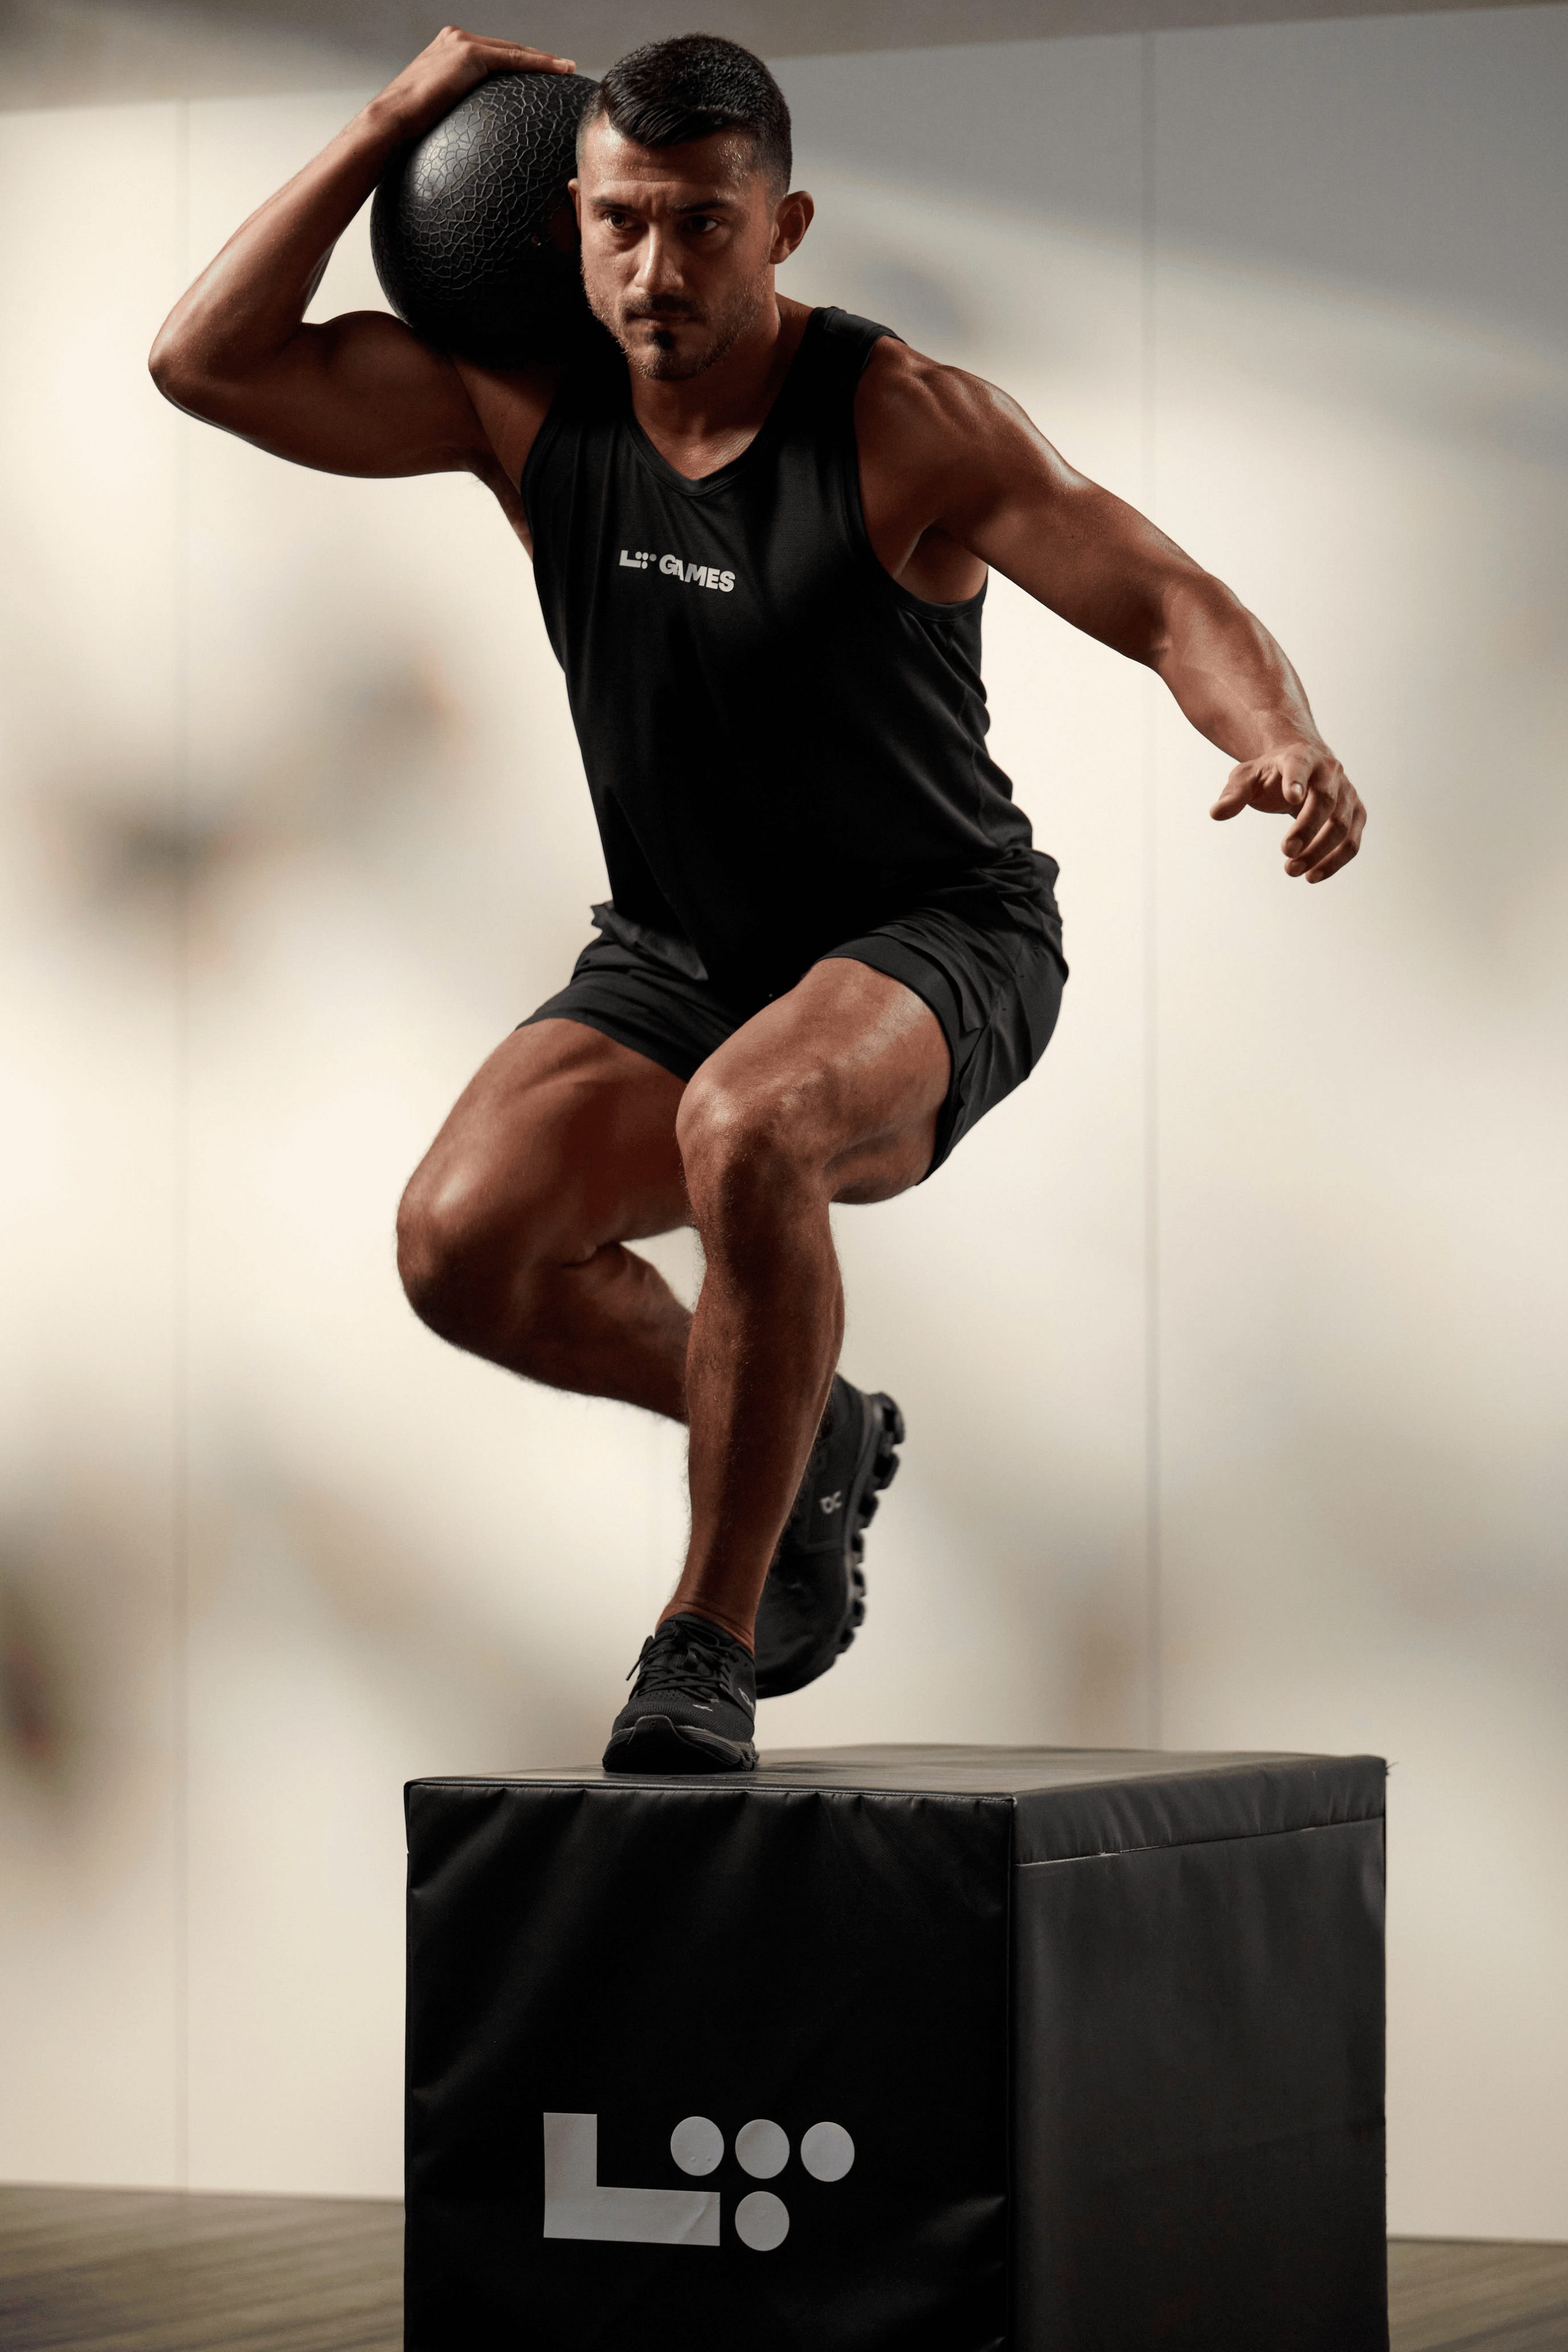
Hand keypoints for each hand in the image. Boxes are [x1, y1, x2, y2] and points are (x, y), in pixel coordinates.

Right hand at [374, 25, 576, 141]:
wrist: (391, 120)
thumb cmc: (410, 129)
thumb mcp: (438, 114)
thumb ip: (456, 111)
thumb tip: (467, 142)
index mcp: (447, 50)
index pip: (492, 55)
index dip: (518, 63)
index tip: (540, 74)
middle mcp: (455, 39)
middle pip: (506, 49)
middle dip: (536, 59)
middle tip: (562, 69)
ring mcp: (462, 43)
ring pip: (514, 51)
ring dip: (544, 60)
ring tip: (567, 69)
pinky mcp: (469, 53)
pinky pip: (514, 59)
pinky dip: (539, 64)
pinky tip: (560, 70)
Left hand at [1210, 739, 1365, 882]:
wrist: (1303, 766)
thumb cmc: (1271, 774)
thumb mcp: (1246, 778)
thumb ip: (1233, 795)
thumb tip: (1216, 814)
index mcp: (1301, 756)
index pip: (1300, 765)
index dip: (1297, 780)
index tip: (1292, 797)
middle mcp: (1330, 772)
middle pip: (1326, 801)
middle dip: (1307, 829)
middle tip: (1285, 853)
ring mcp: (1347, 793)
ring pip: (1342, 825)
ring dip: (1319, 851)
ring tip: (1292, 870)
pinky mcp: (1356, 814)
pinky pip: (1352, 841)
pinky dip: (1335, 861)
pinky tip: (1312, 876)